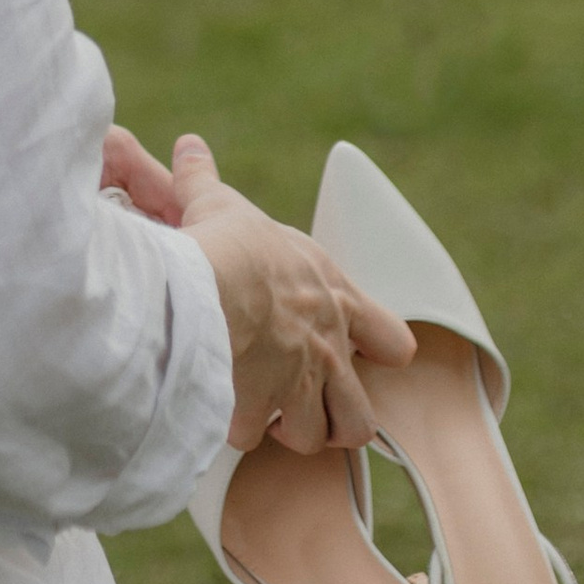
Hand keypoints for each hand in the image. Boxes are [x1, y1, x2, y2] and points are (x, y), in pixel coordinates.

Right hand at [117, 129, 414, 452]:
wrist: (210, 287)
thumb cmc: (227, 243)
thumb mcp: (222, 205)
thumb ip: (206, 180)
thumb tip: (190, 146)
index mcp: (334, 299)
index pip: (393, 340)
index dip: (380, 351)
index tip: (361, 352)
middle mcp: (327, 350)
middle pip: (360, 414)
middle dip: (335, 417)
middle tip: (306, 405)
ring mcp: (299, 387)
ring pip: (317, 436)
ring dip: (291, 431)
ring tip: (265, 418)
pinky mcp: (260, 412)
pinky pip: (252, 438)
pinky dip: (236, 429)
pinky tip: (219, 414)